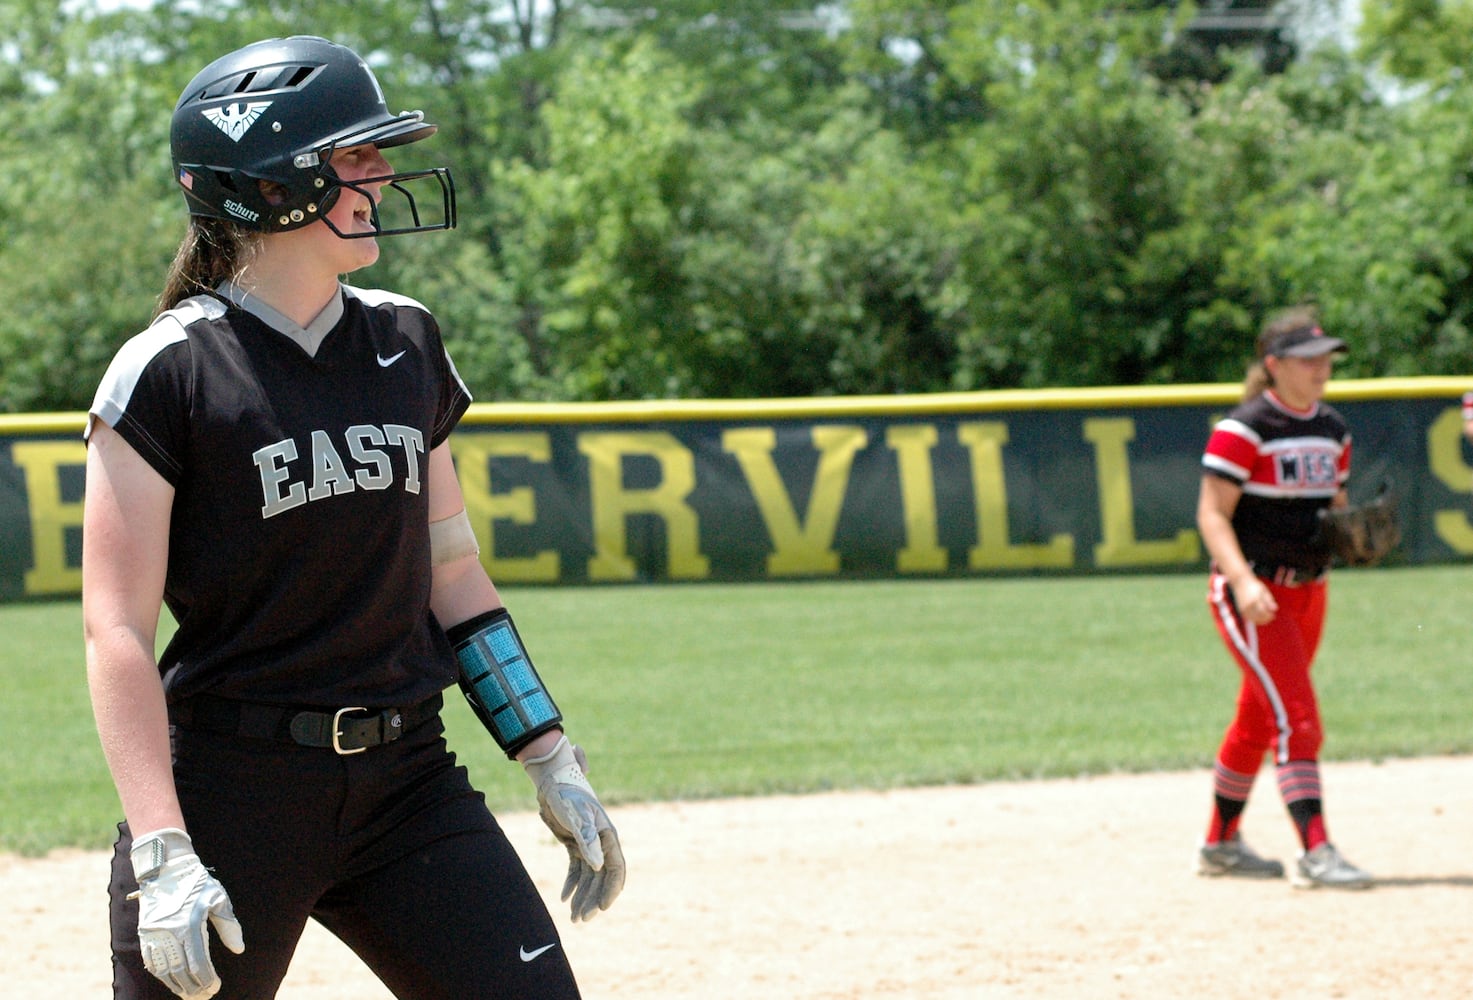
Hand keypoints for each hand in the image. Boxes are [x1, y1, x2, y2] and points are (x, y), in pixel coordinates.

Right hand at [128, 828, 244, 998]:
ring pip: (163, 969)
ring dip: (176, 985)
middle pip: (180, 971)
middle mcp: (169, 933)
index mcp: (189, 925)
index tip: (215, 988)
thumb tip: (239, 949)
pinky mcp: (145, 932)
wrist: (166, 868)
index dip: (207, 979)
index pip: (198, 963)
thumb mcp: (219, 899)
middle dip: (193, 988)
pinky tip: (170, 981)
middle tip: (203, 998)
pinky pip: (151, 960)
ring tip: (188, 995)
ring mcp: (154, 934)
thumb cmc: (198, 883)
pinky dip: (160, 974)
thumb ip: (229, 926)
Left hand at [522, 737, 626, 920]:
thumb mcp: (575, 816)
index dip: (611, 889)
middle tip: (582, 920)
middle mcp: (600, 841)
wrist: (551, 778)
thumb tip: (598, 866)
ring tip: (574, 918)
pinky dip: (572, 884)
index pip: (616, 868)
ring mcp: (588, 843)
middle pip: (602, 877)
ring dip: (583, 896)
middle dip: (594, 900)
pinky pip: (576, 869)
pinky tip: (564, 898)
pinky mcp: (574, 843)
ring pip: (589, 877)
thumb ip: (588, 840)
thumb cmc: (565, 794)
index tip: (602, 909)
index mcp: (606, 835)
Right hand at [1231, 575, 1276, 624]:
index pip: (1263, 611)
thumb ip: (1269, 600)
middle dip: (1265, 619)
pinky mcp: (1240, 609)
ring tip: (1266, 620)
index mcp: (1254, 599)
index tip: (1273, 615)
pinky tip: (1259, 618)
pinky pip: (1248, 617)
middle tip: (1271, 618)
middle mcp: (1248, 604)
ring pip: (1252, 618)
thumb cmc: (1254, 585)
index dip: (1268, 615)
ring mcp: (1243, 607)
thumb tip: (1275, 609)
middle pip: (1257, 616)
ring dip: (1260, 621)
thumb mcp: (1263, 590)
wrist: (1240, 582)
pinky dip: (1254, 619)